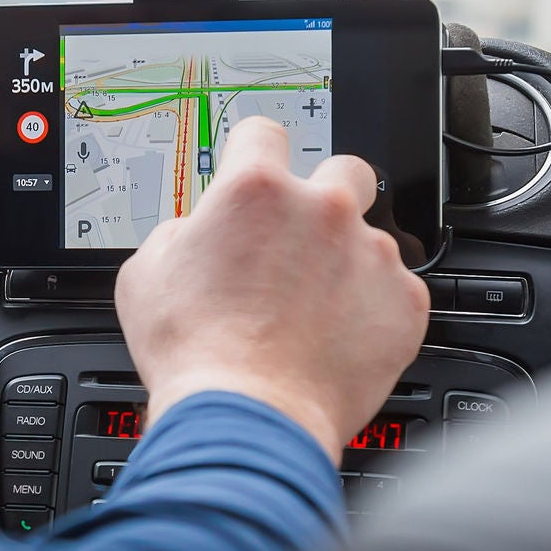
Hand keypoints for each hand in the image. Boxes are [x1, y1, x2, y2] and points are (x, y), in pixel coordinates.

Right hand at [116, 116, 431, 459]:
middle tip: (302, 240)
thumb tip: (196, 234)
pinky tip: (337, 339)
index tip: (259, 170)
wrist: (248, 418)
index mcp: (255, 191)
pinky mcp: (403, 303)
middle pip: (344, 170)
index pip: (265, 133)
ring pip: (369, 240)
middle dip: (325, 197)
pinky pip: (395, 292)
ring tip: (312, 315)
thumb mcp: (146, 274)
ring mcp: (369, 255)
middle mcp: (321, 210)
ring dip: (346, 266)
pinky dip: (372, 312)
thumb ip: (180, 234)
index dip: (257, 153)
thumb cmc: (195, 354)